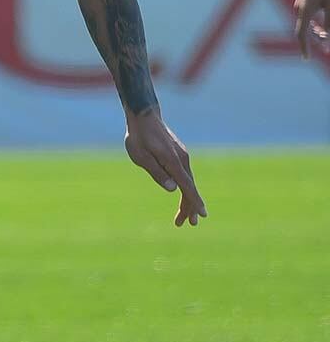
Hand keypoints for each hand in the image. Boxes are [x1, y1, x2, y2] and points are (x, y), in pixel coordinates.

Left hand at [124, 108, 206, 226]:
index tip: (202, 215)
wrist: (144, 116)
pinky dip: (185, 187)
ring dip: (187, 199)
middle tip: (190, 224)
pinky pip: (184, 175)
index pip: (187, 186)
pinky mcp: (179, 154)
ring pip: (188, 182)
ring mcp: (182, 156)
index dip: (194, 202)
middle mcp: (182, 160)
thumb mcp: (141, 157)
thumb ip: (156, 172)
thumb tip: (172, 189)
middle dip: (190, 206)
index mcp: (173, 162)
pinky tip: (182, 194)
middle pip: (189, 187)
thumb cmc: (139, 137)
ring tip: (184, 216)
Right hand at [294, 0, 329, 57]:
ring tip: (327, 24)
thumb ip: (329, 23)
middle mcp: (299, 8)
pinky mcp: (303, 0)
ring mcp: (300, 4)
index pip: (301, 34)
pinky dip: (317, 21)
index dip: (304, 48)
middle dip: (318, 38)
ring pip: (308, 23)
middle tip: (328, 47)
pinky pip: (309, 16)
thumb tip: (326, 38)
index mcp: (304, 10)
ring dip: (319, 28)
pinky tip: (324, 13)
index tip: (307, 59)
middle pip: (306, 29)